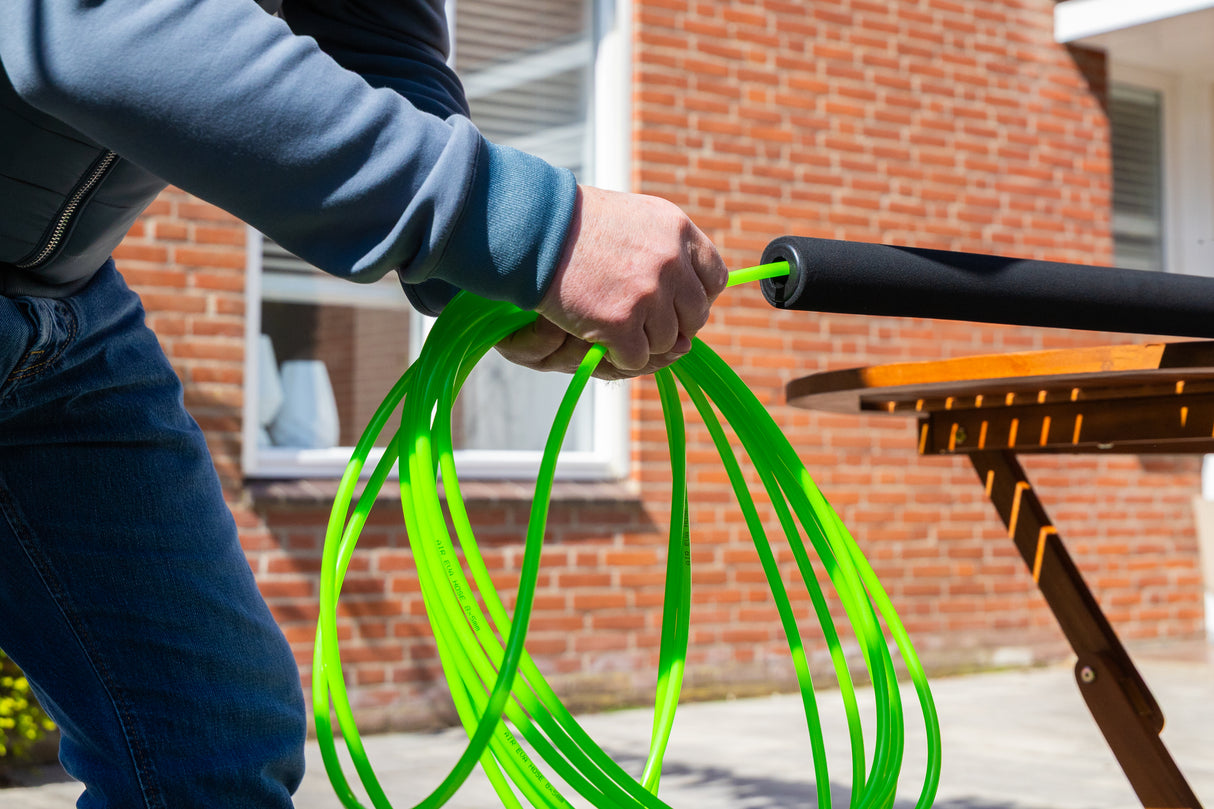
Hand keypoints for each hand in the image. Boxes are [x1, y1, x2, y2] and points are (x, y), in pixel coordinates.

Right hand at [496, 186, 727, 377]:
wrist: (536, 230)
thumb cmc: (579, 223)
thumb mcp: (637, 218)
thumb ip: (668, 248)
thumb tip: (689, 289)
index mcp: (679, 231)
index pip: (715, 278)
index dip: (698, 297)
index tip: (678, 305)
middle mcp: (671, 262)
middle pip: (694, 316)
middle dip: (673, 326)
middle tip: (643, 324)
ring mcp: (647, 294)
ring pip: (666, 343)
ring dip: (642, 342)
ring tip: (612, 324)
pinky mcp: (620, 323)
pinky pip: (636, 358)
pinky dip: (618, 356)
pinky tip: (599, 337)